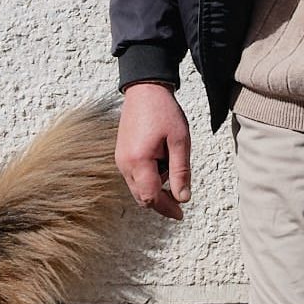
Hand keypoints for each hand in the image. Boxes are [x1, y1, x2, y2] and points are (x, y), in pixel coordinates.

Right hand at [115, 81, 191, 220]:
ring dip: (155, 187)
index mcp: (138, 161)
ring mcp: (120, 159)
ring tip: (171, 162)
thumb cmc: (163, 112)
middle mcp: (124, 164)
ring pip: (137, 188)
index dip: (166, 209)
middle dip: (161, 201)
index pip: (150, 198)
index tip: (181, 214)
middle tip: (180, 198)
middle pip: (142, 197)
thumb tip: (183, 198)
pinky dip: (148, 177)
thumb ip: (181, 172)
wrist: (145, 89)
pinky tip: (162, 161)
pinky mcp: (120, 154)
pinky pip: (134, 176)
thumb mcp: (180, 141)